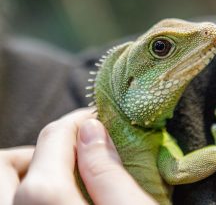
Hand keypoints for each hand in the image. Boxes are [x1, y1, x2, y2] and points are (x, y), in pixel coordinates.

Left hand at [0, 108, 156, 204]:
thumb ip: (107, 170)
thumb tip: (92, 130)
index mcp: (46, 200)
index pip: (54, 138)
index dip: (77, 121)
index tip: (94, 118)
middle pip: (5, 162)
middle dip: (39, 146)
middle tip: (72, 149)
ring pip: (3, 183)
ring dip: (30, 168)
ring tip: (65, 172)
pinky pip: (11, 200)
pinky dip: (30, 188)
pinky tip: (60, 192)